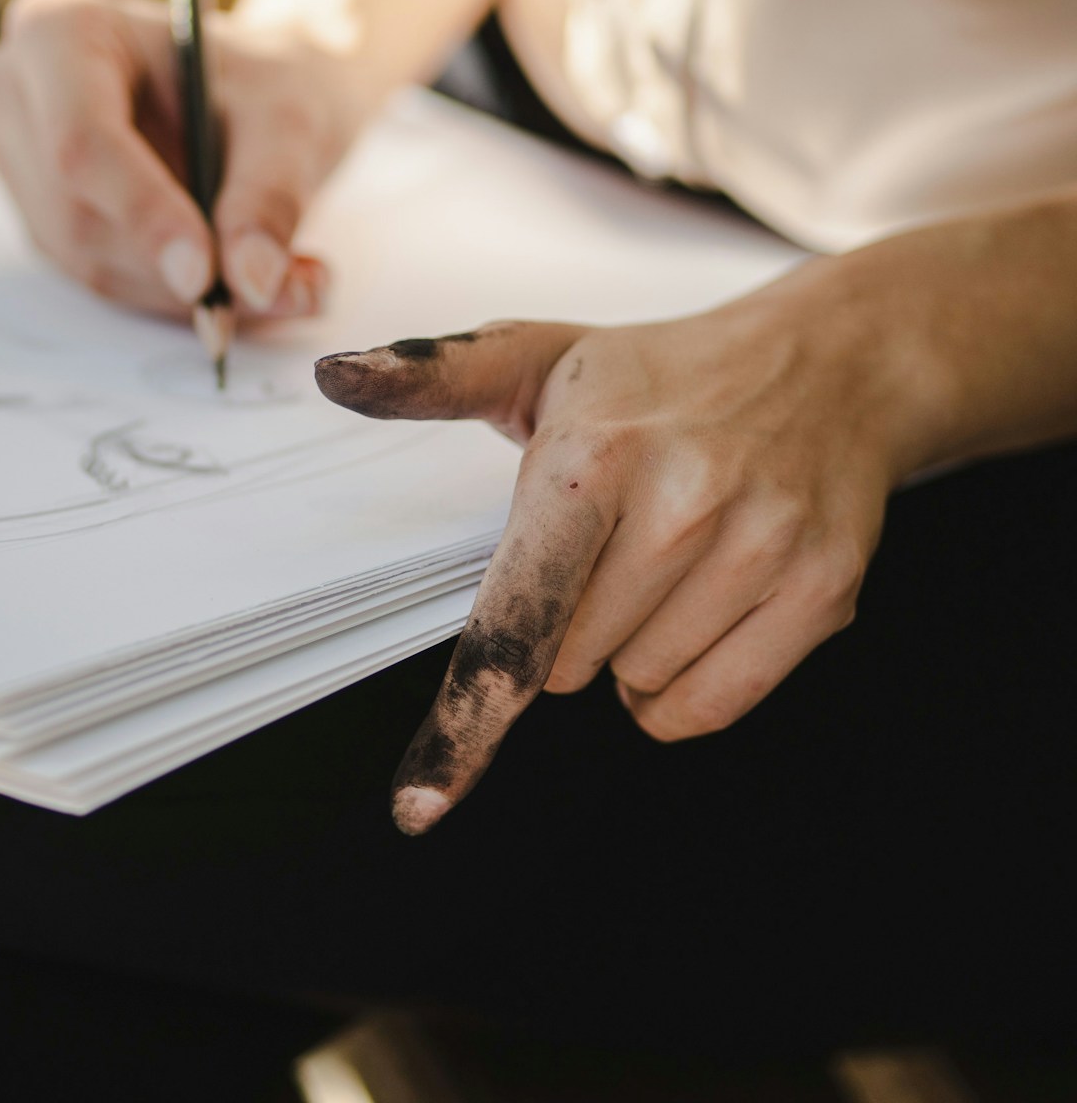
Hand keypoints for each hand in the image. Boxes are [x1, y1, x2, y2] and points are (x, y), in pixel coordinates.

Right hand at [0, 0, 377, 319]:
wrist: (253, 96)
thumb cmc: (260, 79)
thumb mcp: (288, 117)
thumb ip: (271, 195)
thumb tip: (251, 279)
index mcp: (60, 32)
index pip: (80, 140)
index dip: (141, 212)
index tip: (203, 273)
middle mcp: (18, 95)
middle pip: (77, 213)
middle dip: (172, 265)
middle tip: (275, 287)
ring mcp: (21, 166)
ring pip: (89, 260)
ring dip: (183, 291)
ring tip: (285, 281)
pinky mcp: (44, 222)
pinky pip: (102, 280)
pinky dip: (176, 295)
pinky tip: (239, 278)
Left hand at [315, 267, 937, 833]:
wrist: (830, 364)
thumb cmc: (655, 376)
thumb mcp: (536, 355)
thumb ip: (429, 377)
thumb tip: (333, 375)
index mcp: (594, 459)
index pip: (516, 618)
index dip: (466, 721)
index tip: (420, 806)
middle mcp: (683, 507)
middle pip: (566, 667)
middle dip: (563, 626)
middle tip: (604, 544)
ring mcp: (761, 551)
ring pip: (639, 689)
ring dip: (628, 651)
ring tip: (662, 559)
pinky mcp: (823, 591)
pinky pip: (711, 708)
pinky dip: (682, 687)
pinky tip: (694, 610)